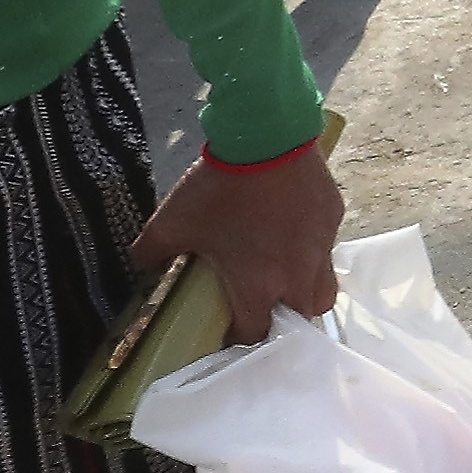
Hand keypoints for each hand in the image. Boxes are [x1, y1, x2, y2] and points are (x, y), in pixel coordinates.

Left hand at [130, 146, 345, 344]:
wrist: (265, 133)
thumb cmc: (219, 186)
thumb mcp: (172, 220)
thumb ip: (149, 252)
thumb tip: (137, 268)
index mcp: (258, 286)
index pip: (254, 336)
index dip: (238, 338)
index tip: (225, 329)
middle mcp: (297, 276)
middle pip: (299, 322)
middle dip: (280, 323)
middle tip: (259, 306)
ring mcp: (321, 247)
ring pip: (322, 290)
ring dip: (304, 294)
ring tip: (285, 277)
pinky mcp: (333, 218)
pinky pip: (326, 248)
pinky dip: (311, 250)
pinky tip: (292, 232)